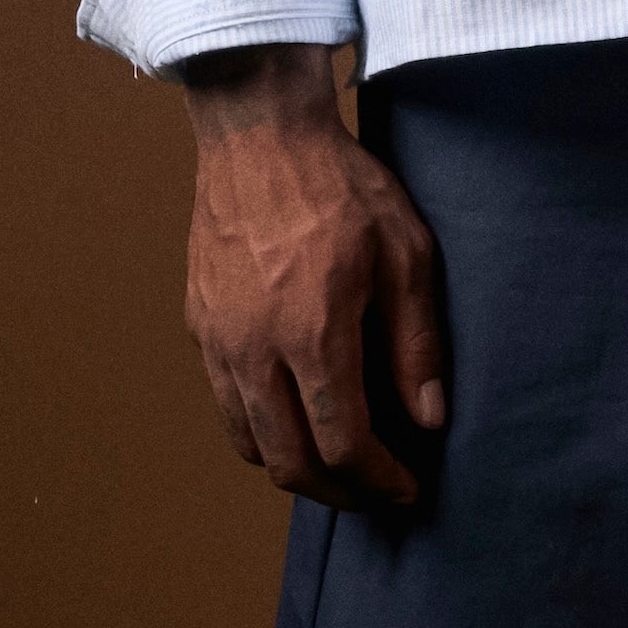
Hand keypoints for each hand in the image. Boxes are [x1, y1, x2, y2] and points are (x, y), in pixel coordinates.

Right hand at [180, 47, 449, 505]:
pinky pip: (226, 406)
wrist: (260, 135)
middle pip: (290, 462)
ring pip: (250, 444)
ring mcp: (217, 341)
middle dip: (340, 493)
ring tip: (341, 466)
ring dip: (298, 470)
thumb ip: (416, 344)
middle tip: (377, 492)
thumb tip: (429, 420)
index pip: (342, 445)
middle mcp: (253, 349)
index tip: (407, 486)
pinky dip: (263, 433)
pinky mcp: (199, 327)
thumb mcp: (405, 255)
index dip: (379, 480)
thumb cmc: (340, 186)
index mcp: (311, 333)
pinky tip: (298, 418)